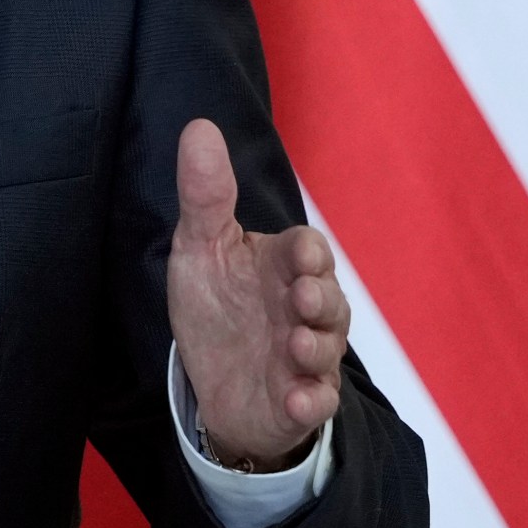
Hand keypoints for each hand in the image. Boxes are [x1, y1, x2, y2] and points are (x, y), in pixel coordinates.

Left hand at [167, 120, 347, 466]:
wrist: (213, 380)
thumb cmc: (217, 304)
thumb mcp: (201, 247)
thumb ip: (205, 194)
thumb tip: (198, 126)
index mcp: (283, 266)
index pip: (309, 250)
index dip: (308, 253)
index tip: (300, 254)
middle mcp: (303, 309)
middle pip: (328, 299)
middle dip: (320, 299)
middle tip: (303, 299)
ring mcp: (306, 357)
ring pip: (328, 349)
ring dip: (317, 347)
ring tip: (299, 346)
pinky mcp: (300, 399)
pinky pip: (317, 401)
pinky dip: (311, 401)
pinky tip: (298, 399)